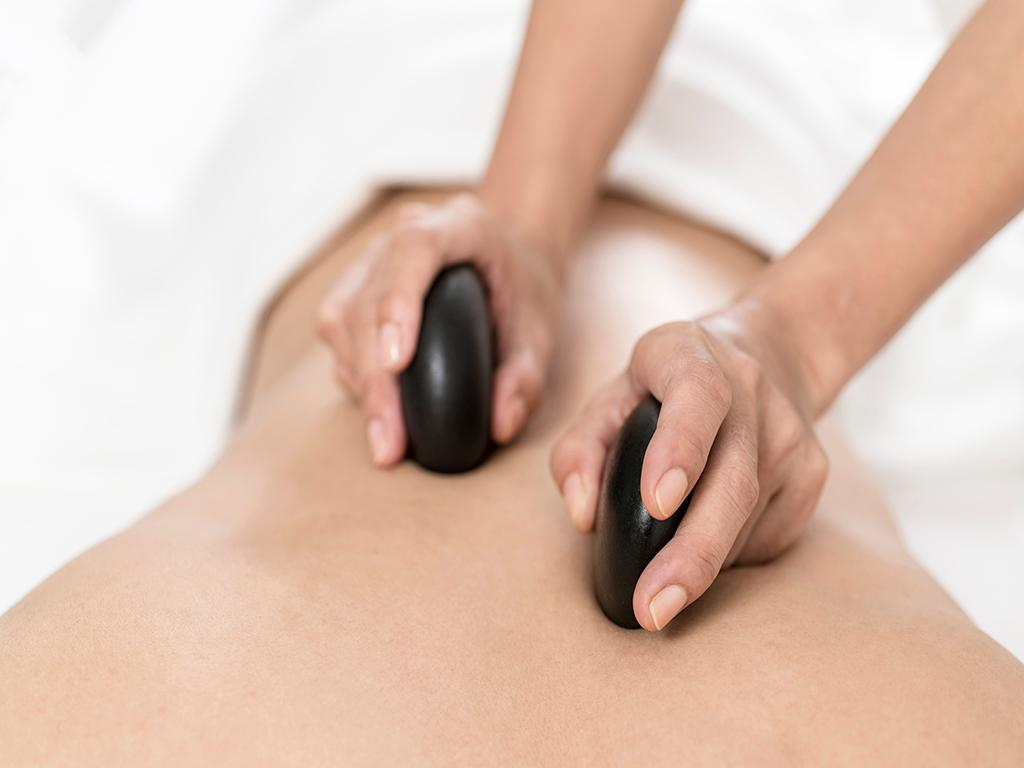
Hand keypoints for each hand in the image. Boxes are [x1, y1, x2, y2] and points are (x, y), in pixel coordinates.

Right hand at [316, 193, 563, 465]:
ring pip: (341, 318)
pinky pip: (338, 331)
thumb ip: (527, 377)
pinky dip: (354, 374)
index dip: (398, 304)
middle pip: (367, 300)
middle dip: (374, 378)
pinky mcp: (355, 287)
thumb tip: (501, 424)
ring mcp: (372, 260)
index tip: (395, 363)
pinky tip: (380, 409)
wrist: (511, 252)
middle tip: (388, 441)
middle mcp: (402, 235)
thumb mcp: (541, 330)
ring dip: (359, 382)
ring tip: (386, 436)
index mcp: (457, 227)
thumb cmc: (525, 287)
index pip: (413, 251)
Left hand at [550, 309, 828, 630]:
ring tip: (662, 590)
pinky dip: (729, 559)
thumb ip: (580, 451)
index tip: (657, 504)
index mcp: (689, 354)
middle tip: (653, 608)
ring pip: (749, 519)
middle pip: (732, 480)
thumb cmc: (663, 389)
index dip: (679, 449)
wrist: (767, 355)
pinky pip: (769, 537)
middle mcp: (749, 387)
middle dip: (692, 553)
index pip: (696, 395)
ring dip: (702, 566)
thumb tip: (582, 514)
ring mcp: (790, 431)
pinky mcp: (813, 470)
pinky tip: (703, 552)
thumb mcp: (611, 399)